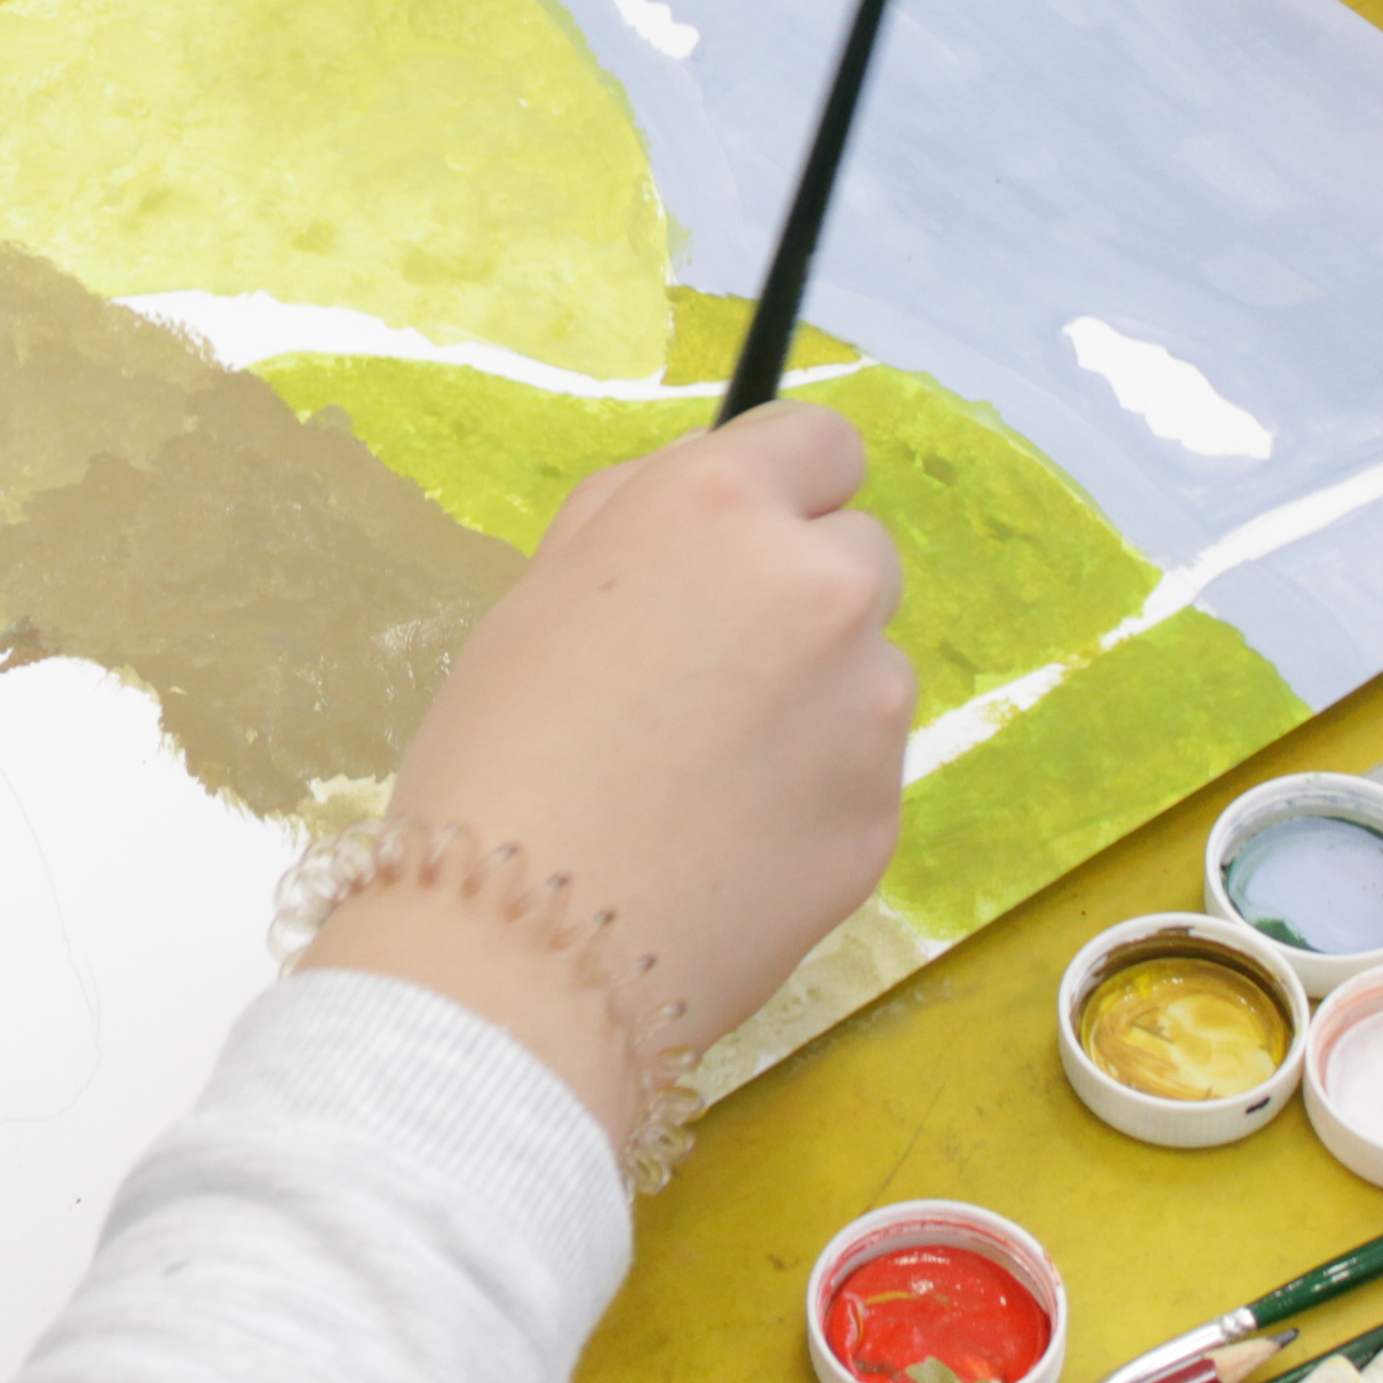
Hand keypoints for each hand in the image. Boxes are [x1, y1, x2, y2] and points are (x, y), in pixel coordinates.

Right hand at [301, 403, 912, 1136]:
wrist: (524, 940)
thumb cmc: (499, 749)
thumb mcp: (541, 592)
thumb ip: (639, 522)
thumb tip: (708, 498)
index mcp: (720, 506)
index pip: (822, 442)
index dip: (782, 489)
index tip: (744, 540)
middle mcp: (819, 583)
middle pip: (860, 552)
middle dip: (802, 593)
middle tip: (711, 669)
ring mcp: (868, 705)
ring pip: (868, 668)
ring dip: (814, 696)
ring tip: (705, 771)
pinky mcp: (884, 813)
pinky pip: (860, 772)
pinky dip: (811, 790)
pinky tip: (725, 837)